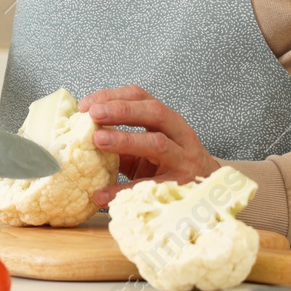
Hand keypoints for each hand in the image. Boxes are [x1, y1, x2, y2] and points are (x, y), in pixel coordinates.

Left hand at [79, 85, 219, 205]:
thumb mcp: (147, 149)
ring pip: (157, 143)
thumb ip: (121, 142)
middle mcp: (179, 134)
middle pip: (154, 113)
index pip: (141, 97)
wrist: (209, 189)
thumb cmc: (171, 165)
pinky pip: (150, 185)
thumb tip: (81, 137)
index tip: (86, 104)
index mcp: (168, 119)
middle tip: (93, 114)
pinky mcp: (181, 185)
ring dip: (126, 139)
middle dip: (122, 110)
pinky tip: (101, 194)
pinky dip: (123, 189)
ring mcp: (183, 158)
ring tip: (98, 140)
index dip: (113, 96)